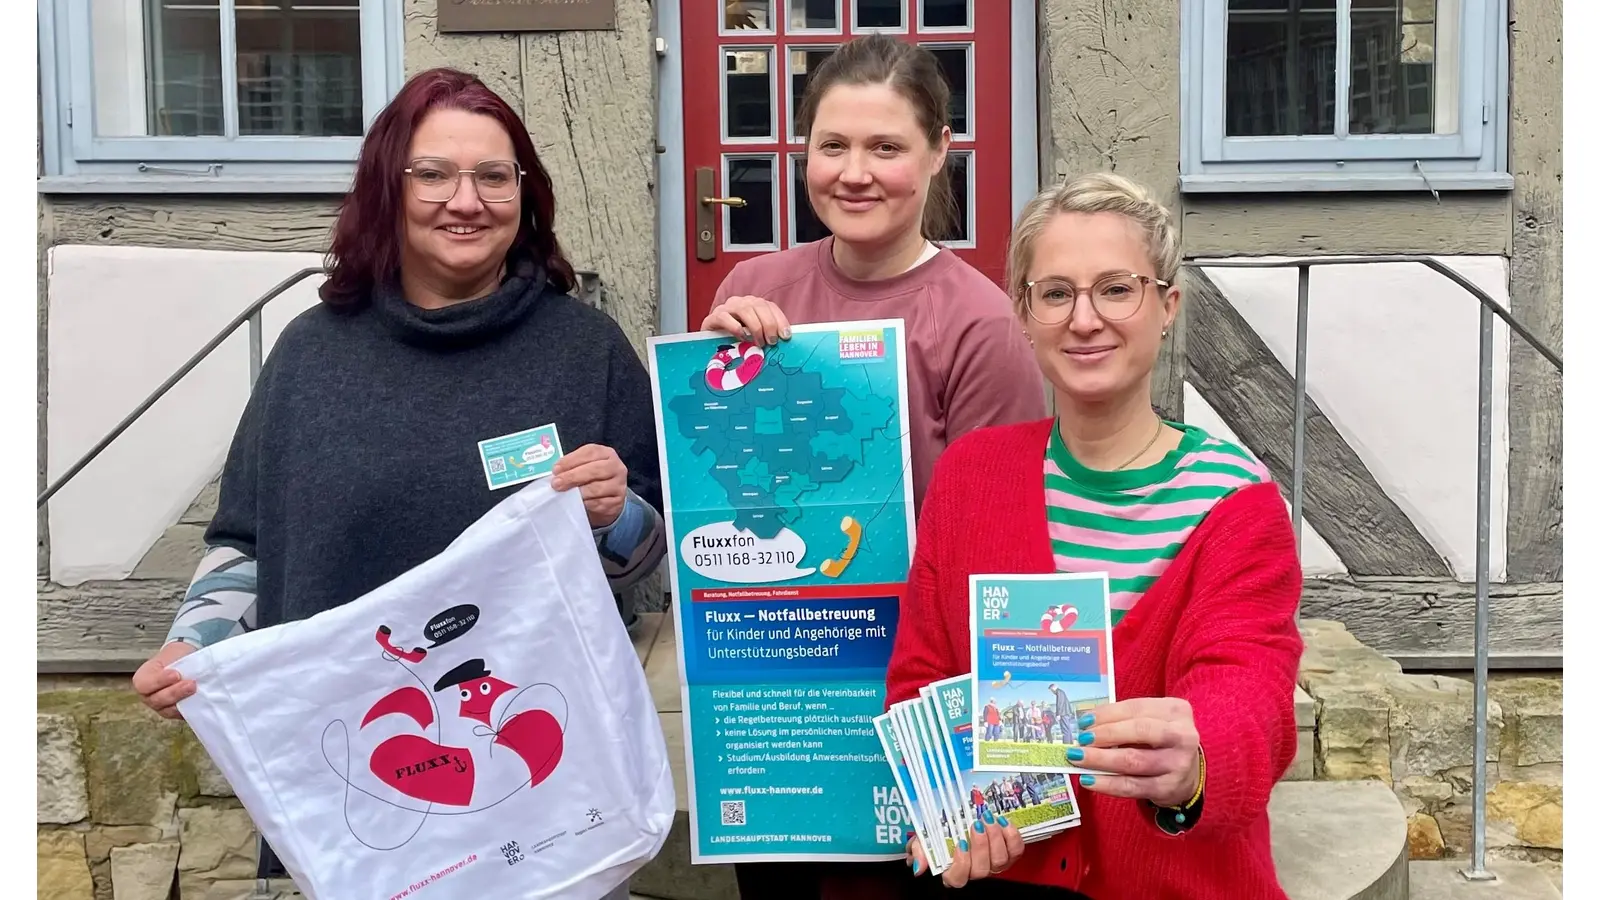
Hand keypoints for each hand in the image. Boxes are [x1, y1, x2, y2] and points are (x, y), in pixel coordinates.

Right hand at [132, 641, 198, 719]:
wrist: (185, 661)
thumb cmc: (175, 658)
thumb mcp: (171, 654)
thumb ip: (173, 663)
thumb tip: (187, 670)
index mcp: (142, 680)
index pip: (144, 685)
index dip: (159, 681)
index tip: (176, 674)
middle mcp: (148, 696)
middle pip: (157, 700)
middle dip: (175, 692)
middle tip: (191, 684)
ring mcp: (161, 707)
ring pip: (168, 710)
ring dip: (183, 700)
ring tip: (195, 690)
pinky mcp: (175, 713)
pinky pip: (180, 715)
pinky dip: (189, 709)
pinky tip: (198, 700)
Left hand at [550, 443, 627, 527]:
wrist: (607, 499)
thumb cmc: (591, 479)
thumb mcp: (583, 467)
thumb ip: (572, 466)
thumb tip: (556, 473)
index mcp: (606, 453)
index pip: (589, 453)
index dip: (571, 460)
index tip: (555, 470)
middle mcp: (616, 467)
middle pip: (594, 470)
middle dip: (572, 477)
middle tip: (557, 484)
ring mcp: (619, 485)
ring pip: (596, 488)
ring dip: (578, 492)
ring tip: (565, 495)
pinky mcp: (617, 502)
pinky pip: (599, 503)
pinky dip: (586, 504)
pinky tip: (577, 503)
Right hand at [700, 295, 790, 346]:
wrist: (709, 341)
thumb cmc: (735, 340)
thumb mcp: (754, 336)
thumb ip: (767, 334)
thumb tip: (783, 341)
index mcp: (753, 305)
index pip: (770, 306)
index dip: (780, 320)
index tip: (786, 336)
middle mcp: (741, 302)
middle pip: (759, 306)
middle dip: (769, 324)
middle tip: (772, 342)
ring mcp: (727, 308)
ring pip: (744, 309)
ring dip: (755, 327)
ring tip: (759, 343)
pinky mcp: (713, 317)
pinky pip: (725, 317)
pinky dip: (735, 327)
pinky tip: (742, 337)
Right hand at [904, 813, 1024, 887]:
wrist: (965, 818)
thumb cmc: (944, 830)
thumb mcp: (925, 838)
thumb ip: (919, 851)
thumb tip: (918, 867)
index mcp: (954, 870)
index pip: (957, 879)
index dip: (961, 863)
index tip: (960, 843)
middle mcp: (975, 871)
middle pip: (981, 870)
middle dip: (980, 846)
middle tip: (976, 824)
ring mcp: (994, 864)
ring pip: (999, 861)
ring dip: (995, 838)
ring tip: (988, 819)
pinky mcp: (1010, 854)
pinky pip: (1015, 850)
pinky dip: (1011, 836)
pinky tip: (1002, 822)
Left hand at [1074, 697, 1201, 806]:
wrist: (1188, 774)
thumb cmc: (1160, 741)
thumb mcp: (1152, 721)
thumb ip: (1123, 720)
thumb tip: (1086, 726)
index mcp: (1176, 711)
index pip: (1136, 708)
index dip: (1107, 714)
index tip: (1084, 721)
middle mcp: (1182, 736)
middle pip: (1139, 731)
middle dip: (1105, 734)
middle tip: (1081, 740)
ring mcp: (1178, 763)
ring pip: (1134, 760)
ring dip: (1101, 759)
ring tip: (1079, 758)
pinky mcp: (1169, 788)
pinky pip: (1132, 786)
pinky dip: (1107, 784)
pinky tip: (1090, 780)